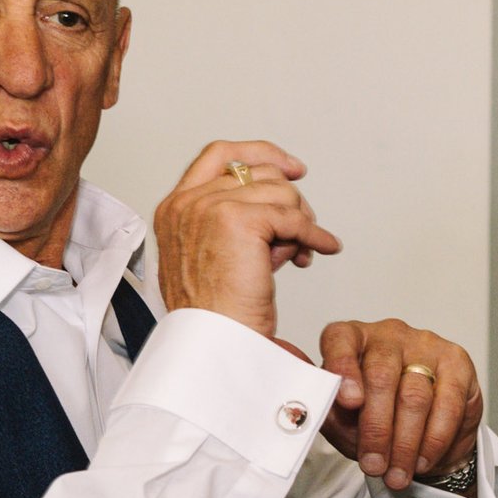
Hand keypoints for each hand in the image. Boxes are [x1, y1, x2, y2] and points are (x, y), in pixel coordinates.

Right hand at [152, 141, 342, 336]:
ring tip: (297, 253)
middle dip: (289, 201)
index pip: (219, 155)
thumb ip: (231, 223)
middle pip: (258, 172)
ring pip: (280, 192)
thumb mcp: (211, 256)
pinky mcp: (238, 220)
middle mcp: (188, 203)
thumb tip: (280, 204)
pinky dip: (315, 235)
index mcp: (175, 208)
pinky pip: (293, 217)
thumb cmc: (213, 315)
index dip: (260, 153)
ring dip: (300, 222)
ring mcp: (211, 207)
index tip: (290, 166)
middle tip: (300, 230)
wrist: (211, 344)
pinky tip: (321, 249)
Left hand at [319, 321, 481, 490]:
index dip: (343, 368)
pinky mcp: (457, 362)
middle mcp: (387, 335)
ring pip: (415, 395)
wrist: (421, 431)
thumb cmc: (373, 417)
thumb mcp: (343, 418)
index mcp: (351, 338)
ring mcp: (425, 345)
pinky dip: (433, 440)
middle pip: (381, 376)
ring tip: (396, 474)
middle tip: (374, 465)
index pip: (340, 340)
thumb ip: (328, 412)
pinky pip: (448, 404)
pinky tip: (421, 461)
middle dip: (376, 428)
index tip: (348, 401)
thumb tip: (301, 411)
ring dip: (405, 443)